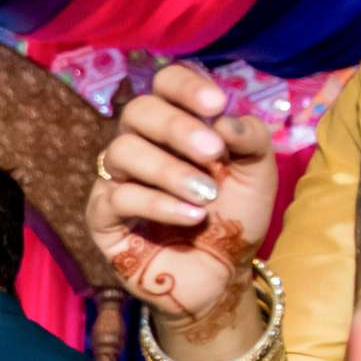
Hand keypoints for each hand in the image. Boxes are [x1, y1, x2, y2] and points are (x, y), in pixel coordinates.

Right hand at [88, 63, 276, 341]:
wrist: (222, 275)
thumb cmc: (235, 219)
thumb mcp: (257, 173)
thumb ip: (251, 138)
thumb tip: (223, 120)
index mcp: (176, 125)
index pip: (164, 84)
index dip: (185, 86)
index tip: (217, 104)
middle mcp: (140, 145)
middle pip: (137, 111)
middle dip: (177, 128)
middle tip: (214, 154)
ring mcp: (116, 180)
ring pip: (122, 152)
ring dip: (170, 171)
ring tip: (207, 195)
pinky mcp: (103, 217)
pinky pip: (118, 197)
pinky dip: (159, 204)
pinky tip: (192, 216)